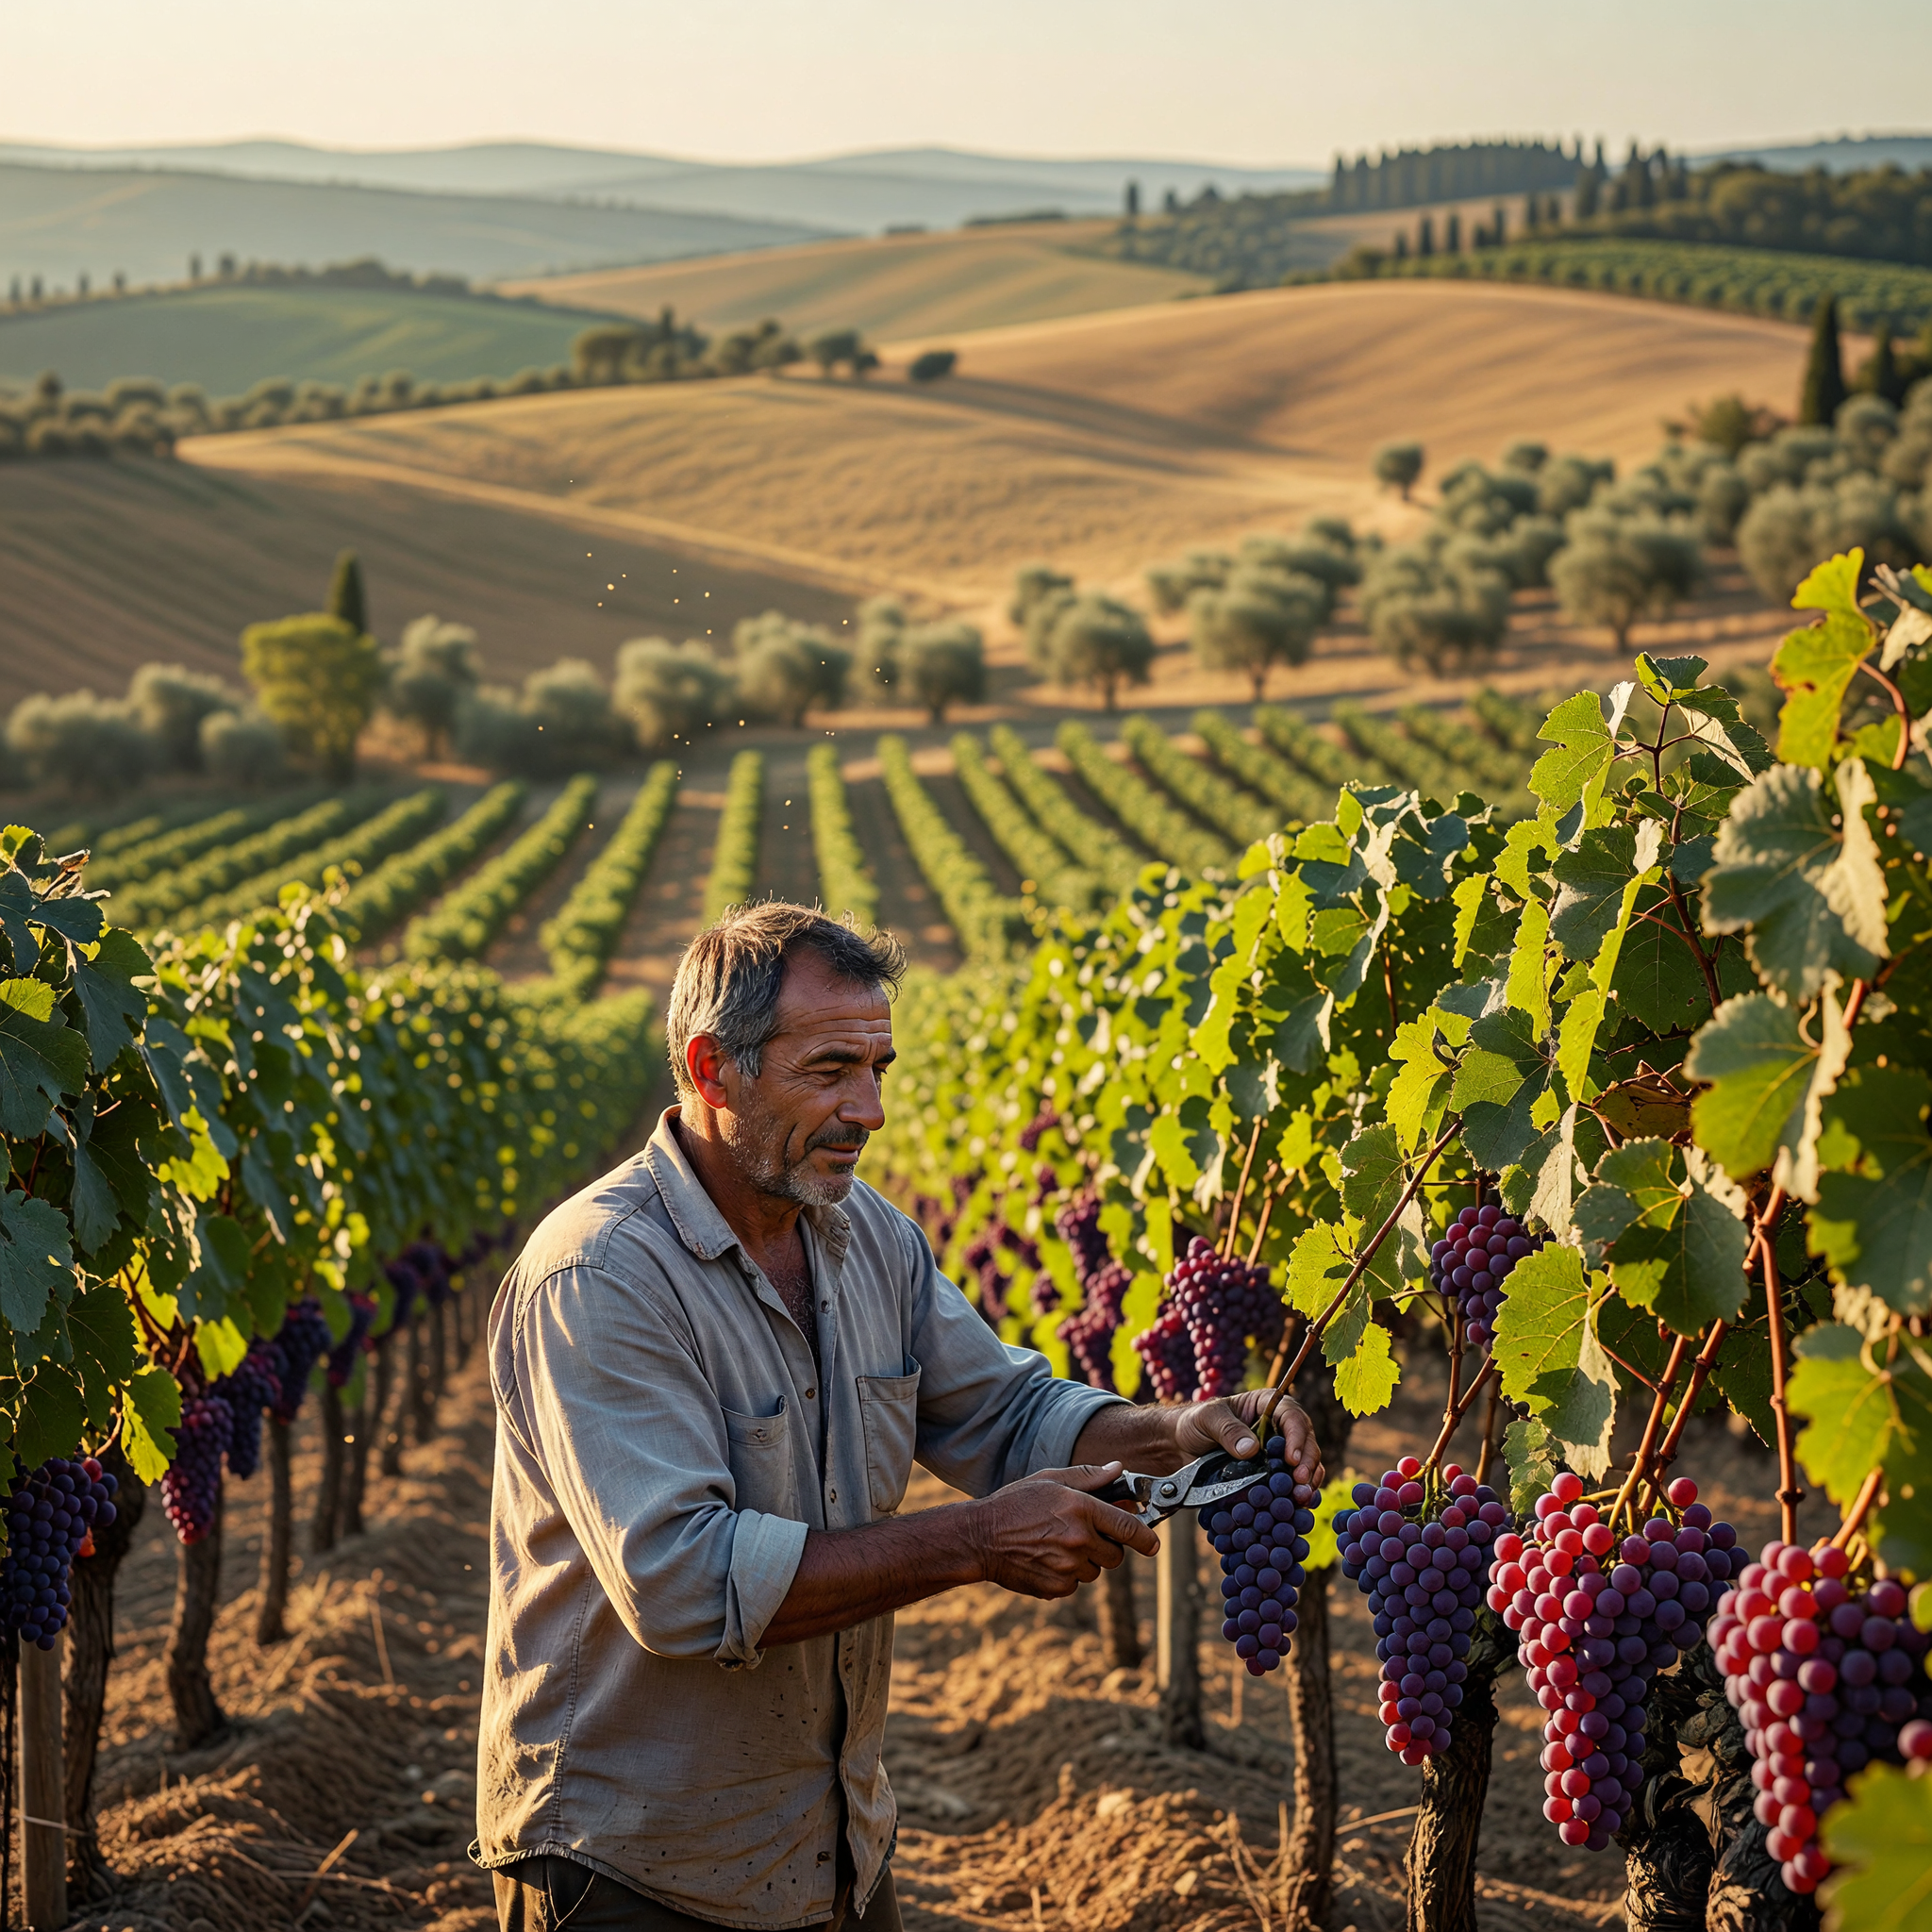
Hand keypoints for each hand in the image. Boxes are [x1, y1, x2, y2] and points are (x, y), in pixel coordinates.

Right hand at [969, 1463, 1160, 1599]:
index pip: (1129, 1527)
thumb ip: (1088, 1476)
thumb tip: (1118, 1470)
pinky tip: (1045, 1559)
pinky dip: (1067, 1576)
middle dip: (1107, 1547)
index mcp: (1081, 1509)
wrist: (980, 1538)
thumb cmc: (1015, 1504)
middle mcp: (1079, 1539)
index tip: (1153, 1544)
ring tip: (1056, 1545)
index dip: (1146, 1538)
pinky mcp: (1057, 1588)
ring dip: (1085, 1561)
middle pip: (1116, 1555)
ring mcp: (1068, 1567)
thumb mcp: (1050, 1479)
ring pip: (1095, 1571)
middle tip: (1085, 1535)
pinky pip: (1075, 1585)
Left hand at [1174, 1389, 1324, 1488]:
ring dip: (1307, 1480)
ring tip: (1302, 1497)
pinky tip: (1297, 1503)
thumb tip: (1252, 1449)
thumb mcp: (1207, 1419)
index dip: (1296, 1436)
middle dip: (1307, 1462)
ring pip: (1303, 1463)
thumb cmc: (1194, 1424)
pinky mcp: (1270, 1474)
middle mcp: (1277, 1428)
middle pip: (1305, 1441)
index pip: (1291, 1415)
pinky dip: (1296, 1492)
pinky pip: (1290, 1482)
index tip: (1292, 1459)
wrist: (1179, 1447)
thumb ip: (1228, 1430)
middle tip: (1300, 1482)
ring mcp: (1275, 1452)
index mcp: (1266, 1405)